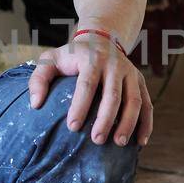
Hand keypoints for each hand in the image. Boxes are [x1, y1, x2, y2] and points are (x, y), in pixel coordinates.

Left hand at [28, 33, 152, 146]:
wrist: (102, 39)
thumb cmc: (73, 56)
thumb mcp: (51, 59)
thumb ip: (39, 79)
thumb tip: (35, 104)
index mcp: (92, 59)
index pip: (87, 84)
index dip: (80, 106)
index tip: (73, 127)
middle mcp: (115, 65)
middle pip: (113, 95)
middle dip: (106, 119)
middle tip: (96, 140)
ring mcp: (131, 73)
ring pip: (134, 100)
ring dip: (128, 123)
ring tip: (118, 143)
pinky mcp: (140, 82)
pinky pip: (147, 104)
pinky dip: (146, 124)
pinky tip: (140, 142)